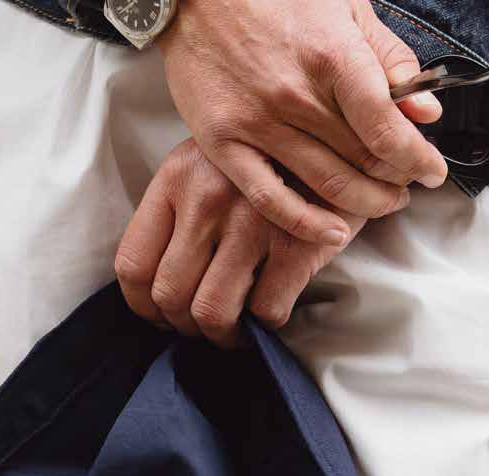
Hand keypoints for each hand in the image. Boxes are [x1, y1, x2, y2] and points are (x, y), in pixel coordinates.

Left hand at [115, 139, 368, 345]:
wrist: (354, 127)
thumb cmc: (280, 152)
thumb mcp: (217, 158)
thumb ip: (188, 202)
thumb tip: (166, 273)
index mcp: (177, 177)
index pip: (133, 263)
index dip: (143, 306)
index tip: (162, 317)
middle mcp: (206, 199)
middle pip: (170, 296)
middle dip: (185, 326)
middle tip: (205, 328)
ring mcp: (251, 222)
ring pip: (212, 312)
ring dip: (223, 335)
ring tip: (237, 331)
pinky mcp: (296, 244)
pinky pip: (265, 311)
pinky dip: (265, 325)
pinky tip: (271, 314)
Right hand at [156, 0, 443, 245]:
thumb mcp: (345, 5)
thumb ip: (391, 58)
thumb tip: (427, 110)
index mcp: (331, 56)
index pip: (386, 127)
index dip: (419, 158)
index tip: (433, 171)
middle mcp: (294, 95)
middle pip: (364, 161)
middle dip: (397, 179)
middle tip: (407, 183)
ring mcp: (256, 123)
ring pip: (326, 185)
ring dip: (366, 203)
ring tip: (383, 202)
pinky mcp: (223, 142)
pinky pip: (270, 198)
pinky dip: (307, 223)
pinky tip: (334, 232)